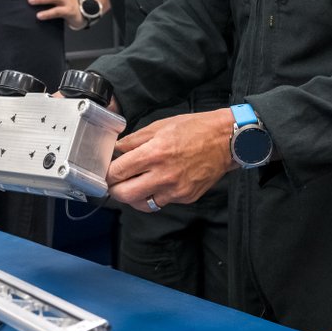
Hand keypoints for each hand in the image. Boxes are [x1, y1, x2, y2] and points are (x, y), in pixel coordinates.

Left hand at [106, 108, 235, 212]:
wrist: (225, 141)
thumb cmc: (193, 129)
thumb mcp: (159, 126)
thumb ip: (134, 141)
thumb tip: (116, 150)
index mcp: (154, 153)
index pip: (118, 172)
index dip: (107, 173)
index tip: (106, 171)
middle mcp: (163, 175)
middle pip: (124, 194)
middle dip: (114, 189)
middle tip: (114, 182)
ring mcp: (175, 190)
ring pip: (142, 204)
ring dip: (133, 197)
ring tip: (133, 185)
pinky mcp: (185, 198)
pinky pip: (162, 202)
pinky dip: (154, 195)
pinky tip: (156, 183)